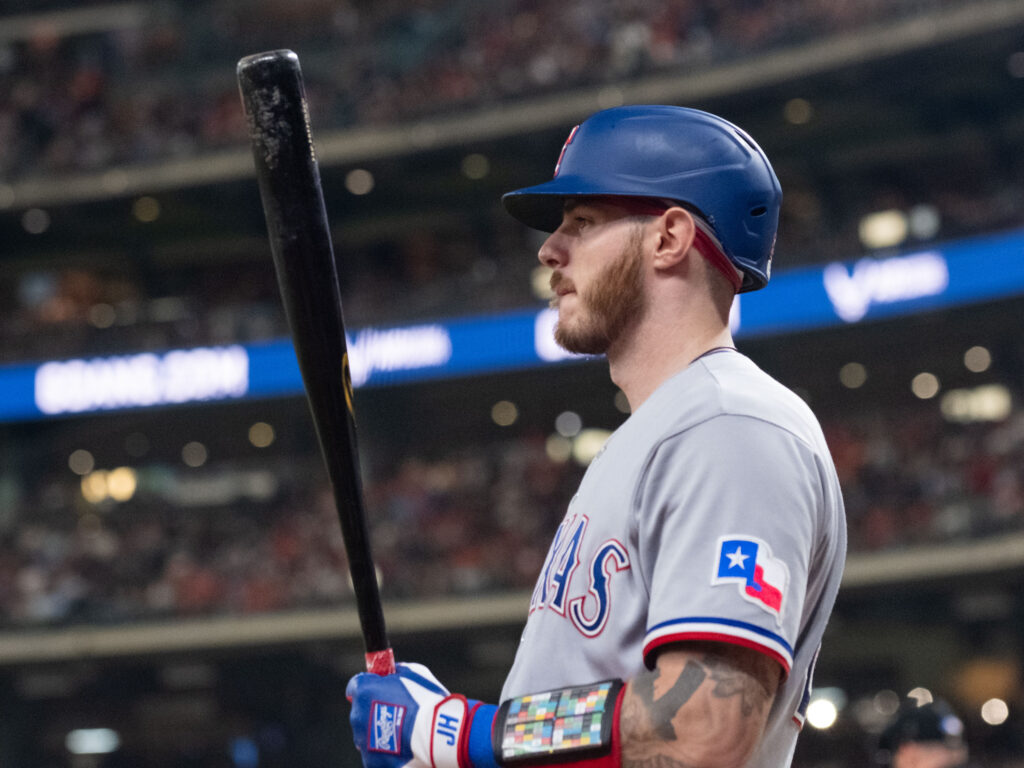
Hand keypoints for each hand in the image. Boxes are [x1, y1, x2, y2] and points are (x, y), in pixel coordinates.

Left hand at [347, 662, 472, 767]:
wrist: (434, 734)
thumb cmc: (426, 700)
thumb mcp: (413, 673)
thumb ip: (397, 673)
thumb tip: (394, 674)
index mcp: (364, 691)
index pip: (355, 686)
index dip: (369, 685)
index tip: (379, 688)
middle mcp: (357, 716)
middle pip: (360, 711)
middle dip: (374, 710)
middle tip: (396, 712)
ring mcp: (363, 741)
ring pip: (367, 734)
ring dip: (380, 731)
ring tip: (403, 732)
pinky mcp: (371, 761)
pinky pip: (375, 754)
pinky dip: (387, 752)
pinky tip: (403, 748)